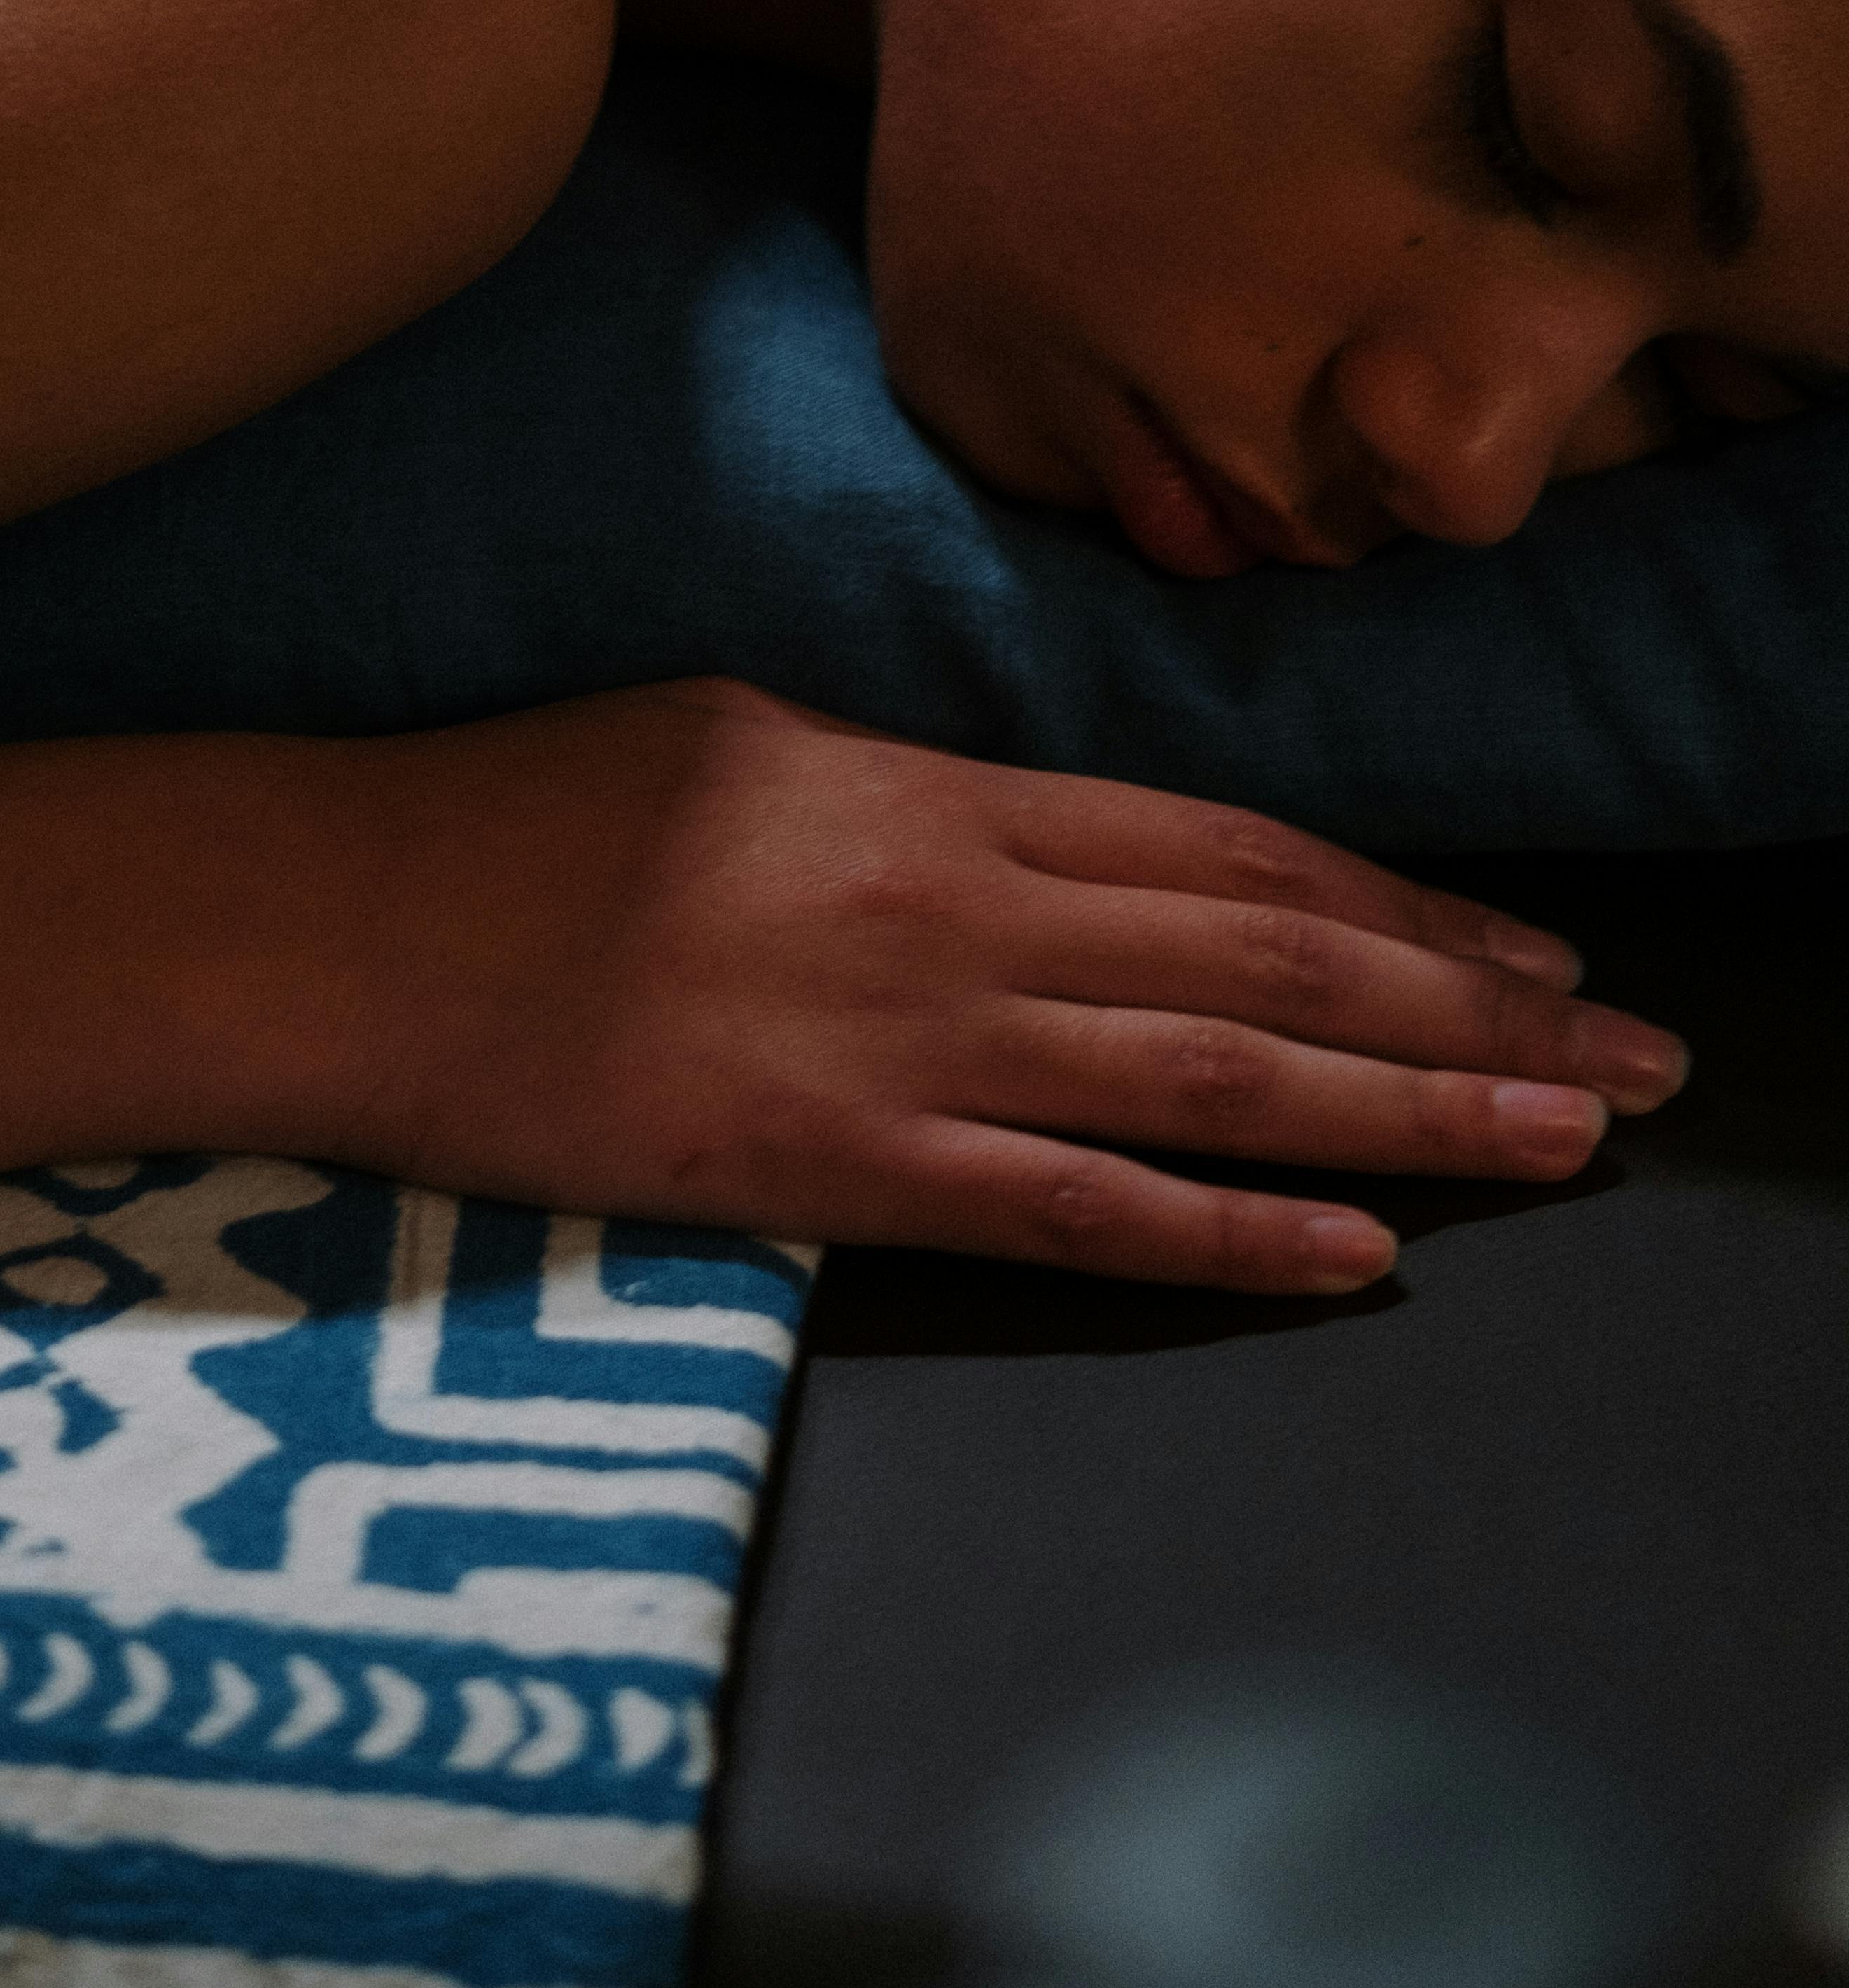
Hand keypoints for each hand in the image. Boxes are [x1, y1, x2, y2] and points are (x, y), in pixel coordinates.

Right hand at [310, 683, 1687, 1290]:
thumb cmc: (531, 809)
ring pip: (1215, 1081)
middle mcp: (958, 904)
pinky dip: (1227, 1234)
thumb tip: (1028, 828)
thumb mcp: (748, 733)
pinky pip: (1072, 1211)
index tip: (1531, 944)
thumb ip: (911, 786)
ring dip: (1410, 1117)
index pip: (1231, 846)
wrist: (357, 913)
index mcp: (936, 785)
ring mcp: (905, 1043)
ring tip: (1561, 1147)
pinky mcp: (834, 1169)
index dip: (1404, 898)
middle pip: (1271, 960)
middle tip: (1630, 1058)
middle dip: (1474, 1012)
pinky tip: (1350, 1255)